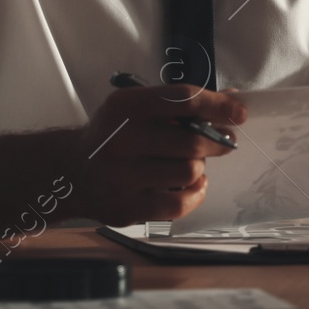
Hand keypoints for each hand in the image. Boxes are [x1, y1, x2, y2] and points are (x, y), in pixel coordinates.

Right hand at [74, 83, 245, 226]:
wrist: (70, 172)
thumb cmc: (113, 134)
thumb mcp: (135, 107)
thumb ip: (178, 104)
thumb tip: (232, 100)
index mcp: (124, 106)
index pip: (182, 100)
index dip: (217, 105)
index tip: (239, 112)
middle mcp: (119, 140)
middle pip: (191, 141)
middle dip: (217, 140)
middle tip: (224, 141)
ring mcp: (121, 177)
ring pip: (189, 172)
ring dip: (199, 166)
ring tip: (191, 161)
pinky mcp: (126, 208)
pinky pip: (180, 205)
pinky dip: (195, 193)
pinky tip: (191, 185)